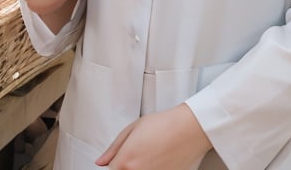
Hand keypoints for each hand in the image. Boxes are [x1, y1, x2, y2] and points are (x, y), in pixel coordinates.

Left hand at [96, 104, 211, 168]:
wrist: (189, 129)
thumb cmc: (164, 125)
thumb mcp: (132, 129)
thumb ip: (113, 149)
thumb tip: (101, 162)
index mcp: (126, 161)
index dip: (115, 163)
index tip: (120, 159)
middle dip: (125, 167)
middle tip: (137, 155)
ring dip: (139, 167)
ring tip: (149, 156)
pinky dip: (153, 168)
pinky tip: (158, 160)